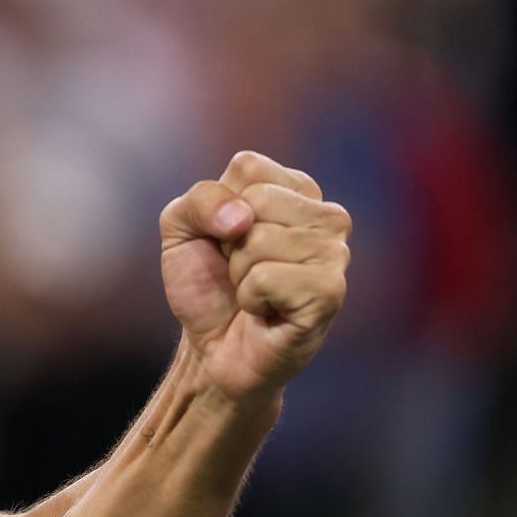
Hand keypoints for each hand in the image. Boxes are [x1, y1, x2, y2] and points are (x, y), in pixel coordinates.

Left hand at [160, 151, 351, 404]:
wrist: (212, 349)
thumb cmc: (205, 285)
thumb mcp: (181, 228)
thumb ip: (200, 200)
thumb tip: (242, 218)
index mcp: (296, 190)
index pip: (249, 167)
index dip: (217, 208)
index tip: (224, 238)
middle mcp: (327, 216)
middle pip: (257, 200)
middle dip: (229, 242)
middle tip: (240, 271)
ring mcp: (335, 254)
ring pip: (260, 239)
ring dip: (239, 273)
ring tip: (254, 292)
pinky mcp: (330, 292)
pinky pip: (266, 277)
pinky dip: (250, 297)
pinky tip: (266, 311)